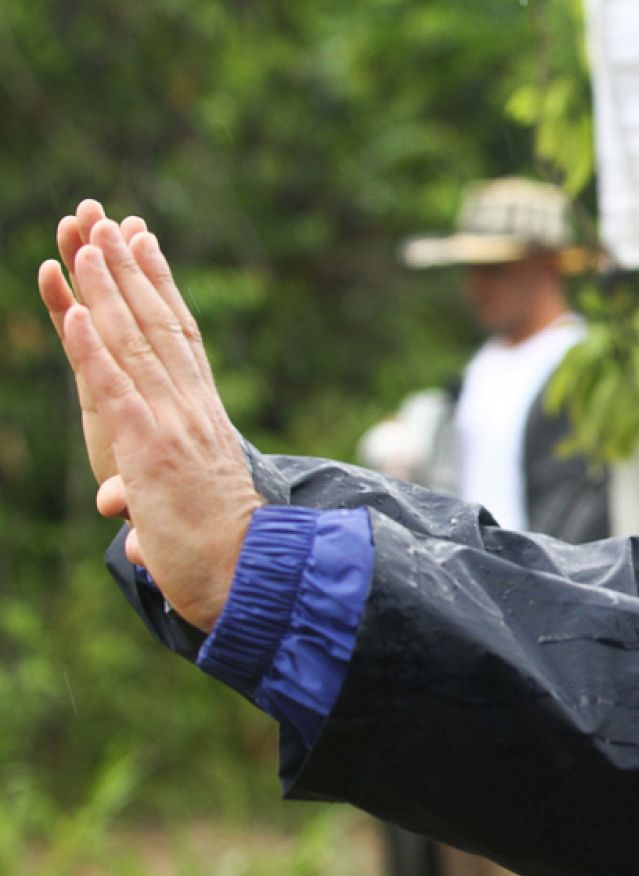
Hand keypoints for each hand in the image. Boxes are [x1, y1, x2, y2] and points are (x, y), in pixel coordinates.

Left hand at [39, 202, 262, 630]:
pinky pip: (114, 390)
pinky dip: (91, 350)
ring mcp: (170, 427)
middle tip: (109, 220)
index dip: (159, 288)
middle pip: (155, 327)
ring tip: (87, 240)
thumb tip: (123, 516)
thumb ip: (154, 498)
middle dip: (129, 271)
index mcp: (202, 417)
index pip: (179, 339)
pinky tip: (74, 312)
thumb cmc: (223, 552)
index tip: (145, 245)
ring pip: (134, 345)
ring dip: (108, 290)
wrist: (249, 575)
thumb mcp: (186, 507)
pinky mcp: (149, 450)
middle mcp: (190, 411)